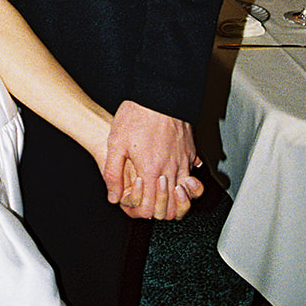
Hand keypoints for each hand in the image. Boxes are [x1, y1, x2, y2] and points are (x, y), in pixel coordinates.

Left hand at [104, 100, 203, 220]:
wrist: (160, 93)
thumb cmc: (138, 114)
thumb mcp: (116, 143)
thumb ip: (113, 173)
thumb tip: (113, 196)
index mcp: (151, 171)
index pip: (151, 208)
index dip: (143, 212)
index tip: (137, 205)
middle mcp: (170, 169)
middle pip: (172, 208)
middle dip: (160, 211)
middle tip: (150, 203)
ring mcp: (184, 161)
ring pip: (185, 195)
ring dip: (175, 200)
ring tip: (163, 193)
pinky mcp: (191, 152)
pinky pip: (192, 175)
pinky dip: (185, 183)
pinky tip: (173, 176)